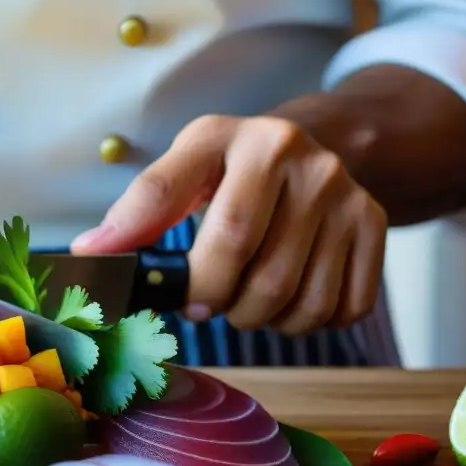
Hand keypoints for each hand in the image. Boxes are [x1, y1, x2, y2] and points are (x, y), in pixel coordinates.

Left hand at [71, 115, 386, 335]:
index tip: (173, 302)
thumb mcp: (185, 168)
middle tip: (204, 305)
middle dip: (221, 308)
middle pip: (260, 278)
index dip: (194, 282)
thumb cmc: (230, 168)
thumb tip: (89, 254)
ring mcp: (348, 196)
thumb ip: (140, 209)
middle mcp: (309, 164)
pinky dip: (305, 323)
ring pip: (299, 303)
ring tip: (244, 298)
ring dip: (261, 321)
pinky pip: (339, 310)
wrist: (312, 145)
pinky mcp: (375, 227)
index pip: (224, 233)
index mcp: (248, 142)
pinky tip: (286, 298)